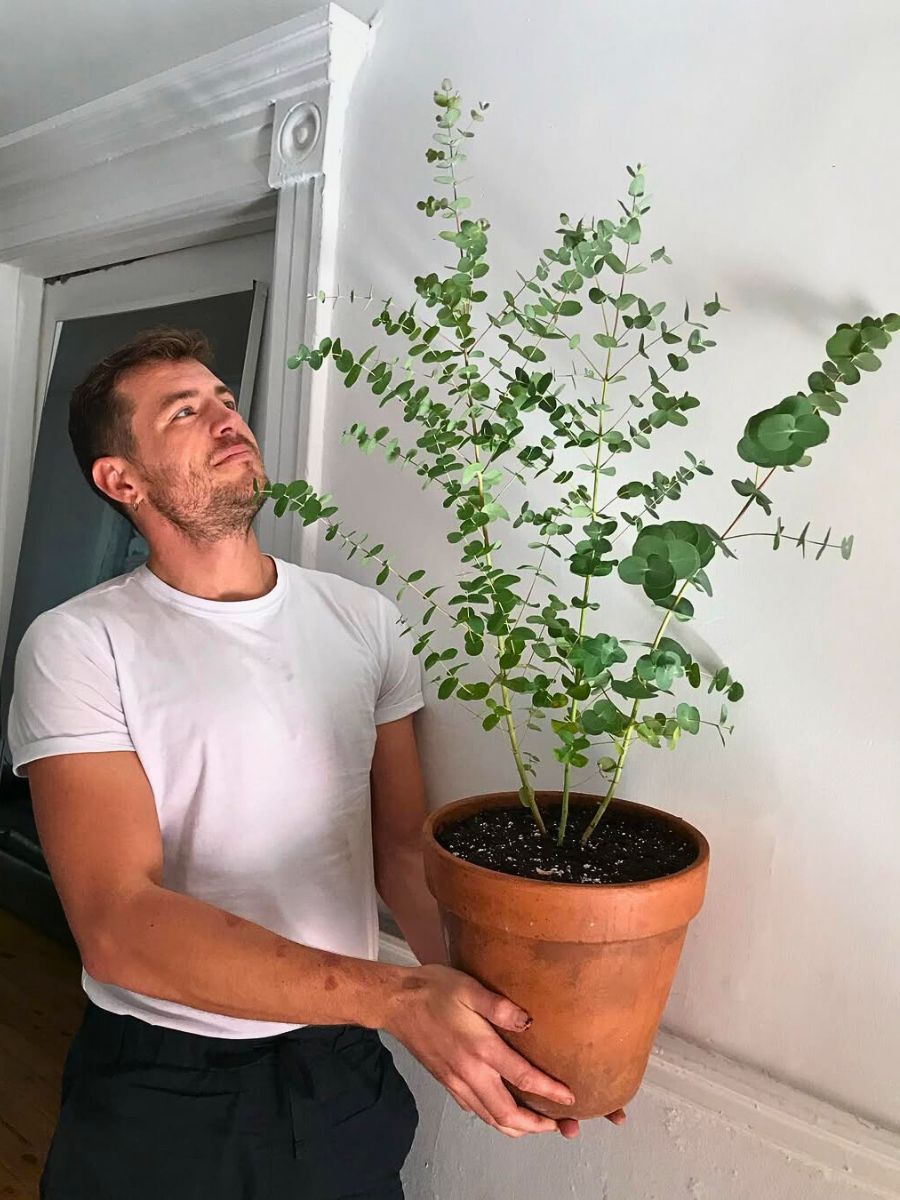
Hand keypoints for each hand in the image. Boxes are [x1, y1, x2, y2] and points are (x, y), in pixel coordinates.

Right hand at [384, 963, 626, 1138]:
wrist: (396, 1002)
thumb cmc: (433, 990)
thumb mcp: (469, 988)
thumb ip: (501, 1006)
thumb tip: (529, 1021)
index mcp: (480, 1050)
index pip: (523, 1079)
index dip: (549, 1092)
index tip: (570, 1099)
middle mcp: (470, 1073)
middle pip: (509, 1114)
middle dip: (539, 1125)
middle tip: (562, 1125)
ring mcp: (457, 1082)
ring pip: (492, 1119)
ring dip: (519, 1128)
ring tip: (541, 1126)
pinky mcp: (448, 1083)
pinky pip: (477, 1111)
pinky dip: (497, 1120)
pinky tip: (506, 1112)